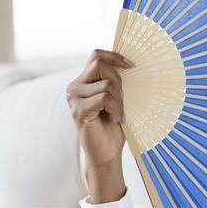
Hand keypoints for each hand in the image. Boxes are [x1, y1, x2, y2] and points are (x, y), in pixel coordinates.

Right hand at [65, 49, 133, 202]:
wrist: (106, 152)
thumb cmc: (112, 125)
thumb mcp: (115, 98)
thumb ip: (114, 81)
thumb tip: (130, 63)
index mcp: (83, 81)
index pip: (96, 55)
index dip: (115, 56)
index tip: (132, 66)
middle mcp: (74, 87)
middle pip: (101, 65)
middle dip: (119, 81)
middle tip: (122, 101)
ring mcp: (74, 98)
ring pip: (107, 84)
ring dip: (119, 101)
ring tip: (118, 115)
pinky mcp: (78, 110)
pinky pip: (104, 98)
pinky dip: (116, 109)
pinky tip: (115, 120)